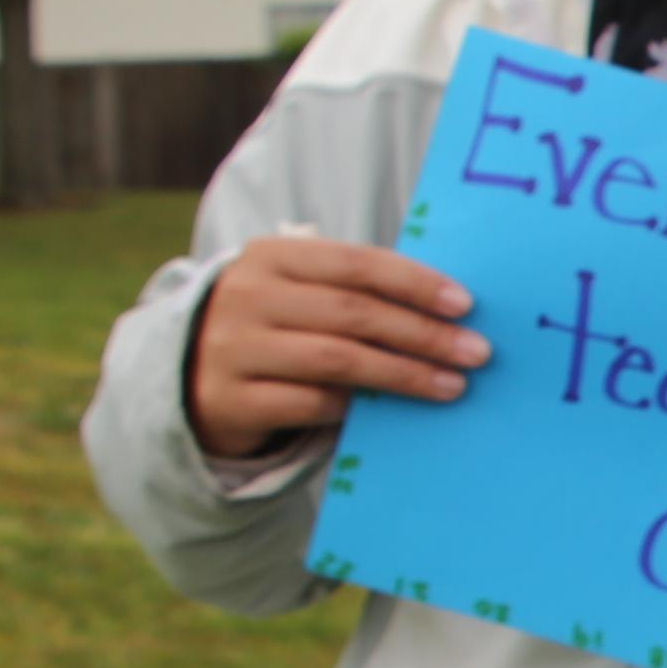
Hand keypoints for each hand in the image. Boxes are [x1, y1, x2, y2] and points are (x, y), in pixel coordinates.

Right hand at [187, 233, 483, 455]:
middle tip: (476, 352)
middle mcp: (247, 296)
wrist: (190, 377)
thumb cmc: (273, 328)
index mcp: (271, 256)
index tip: (465, 304)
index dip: (414, 283)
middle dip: (422, 333)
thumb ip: (353, 290)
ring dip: (404, 373)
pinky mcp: (232, 400)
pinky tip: (393, 411)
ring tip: (452, 385)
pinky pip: (311, 404)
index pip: (356, 263)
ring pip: (336, 359)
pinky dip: (357, 407)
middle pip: (353, 313)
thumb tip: (447, 306)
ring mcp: (234, 349)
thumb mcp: (298, 293)